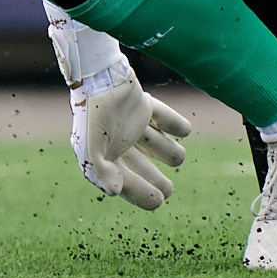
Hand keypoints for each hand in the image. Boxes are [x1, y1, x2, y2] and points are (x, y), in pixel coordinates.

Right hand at [70, 62, 193, 210]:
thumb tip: (114, 192)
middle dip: (155, 180)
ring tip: (178, 157)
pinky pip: (164, 118)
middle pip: (141, 166)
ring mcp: (132, 123)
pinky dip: (176, 124)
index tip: (159, 201)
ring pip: (156, 144)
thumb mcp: (91, 148)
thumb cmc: (91, 115)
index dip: (140, 193)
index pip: (124, 180)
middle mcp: (119, 141)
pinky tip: (186, 132)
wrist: (97, 76)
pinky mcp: (143, 105)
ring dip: (169, 152)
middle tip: (169, 191)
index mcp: (104, 154)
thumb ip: (101, 172)